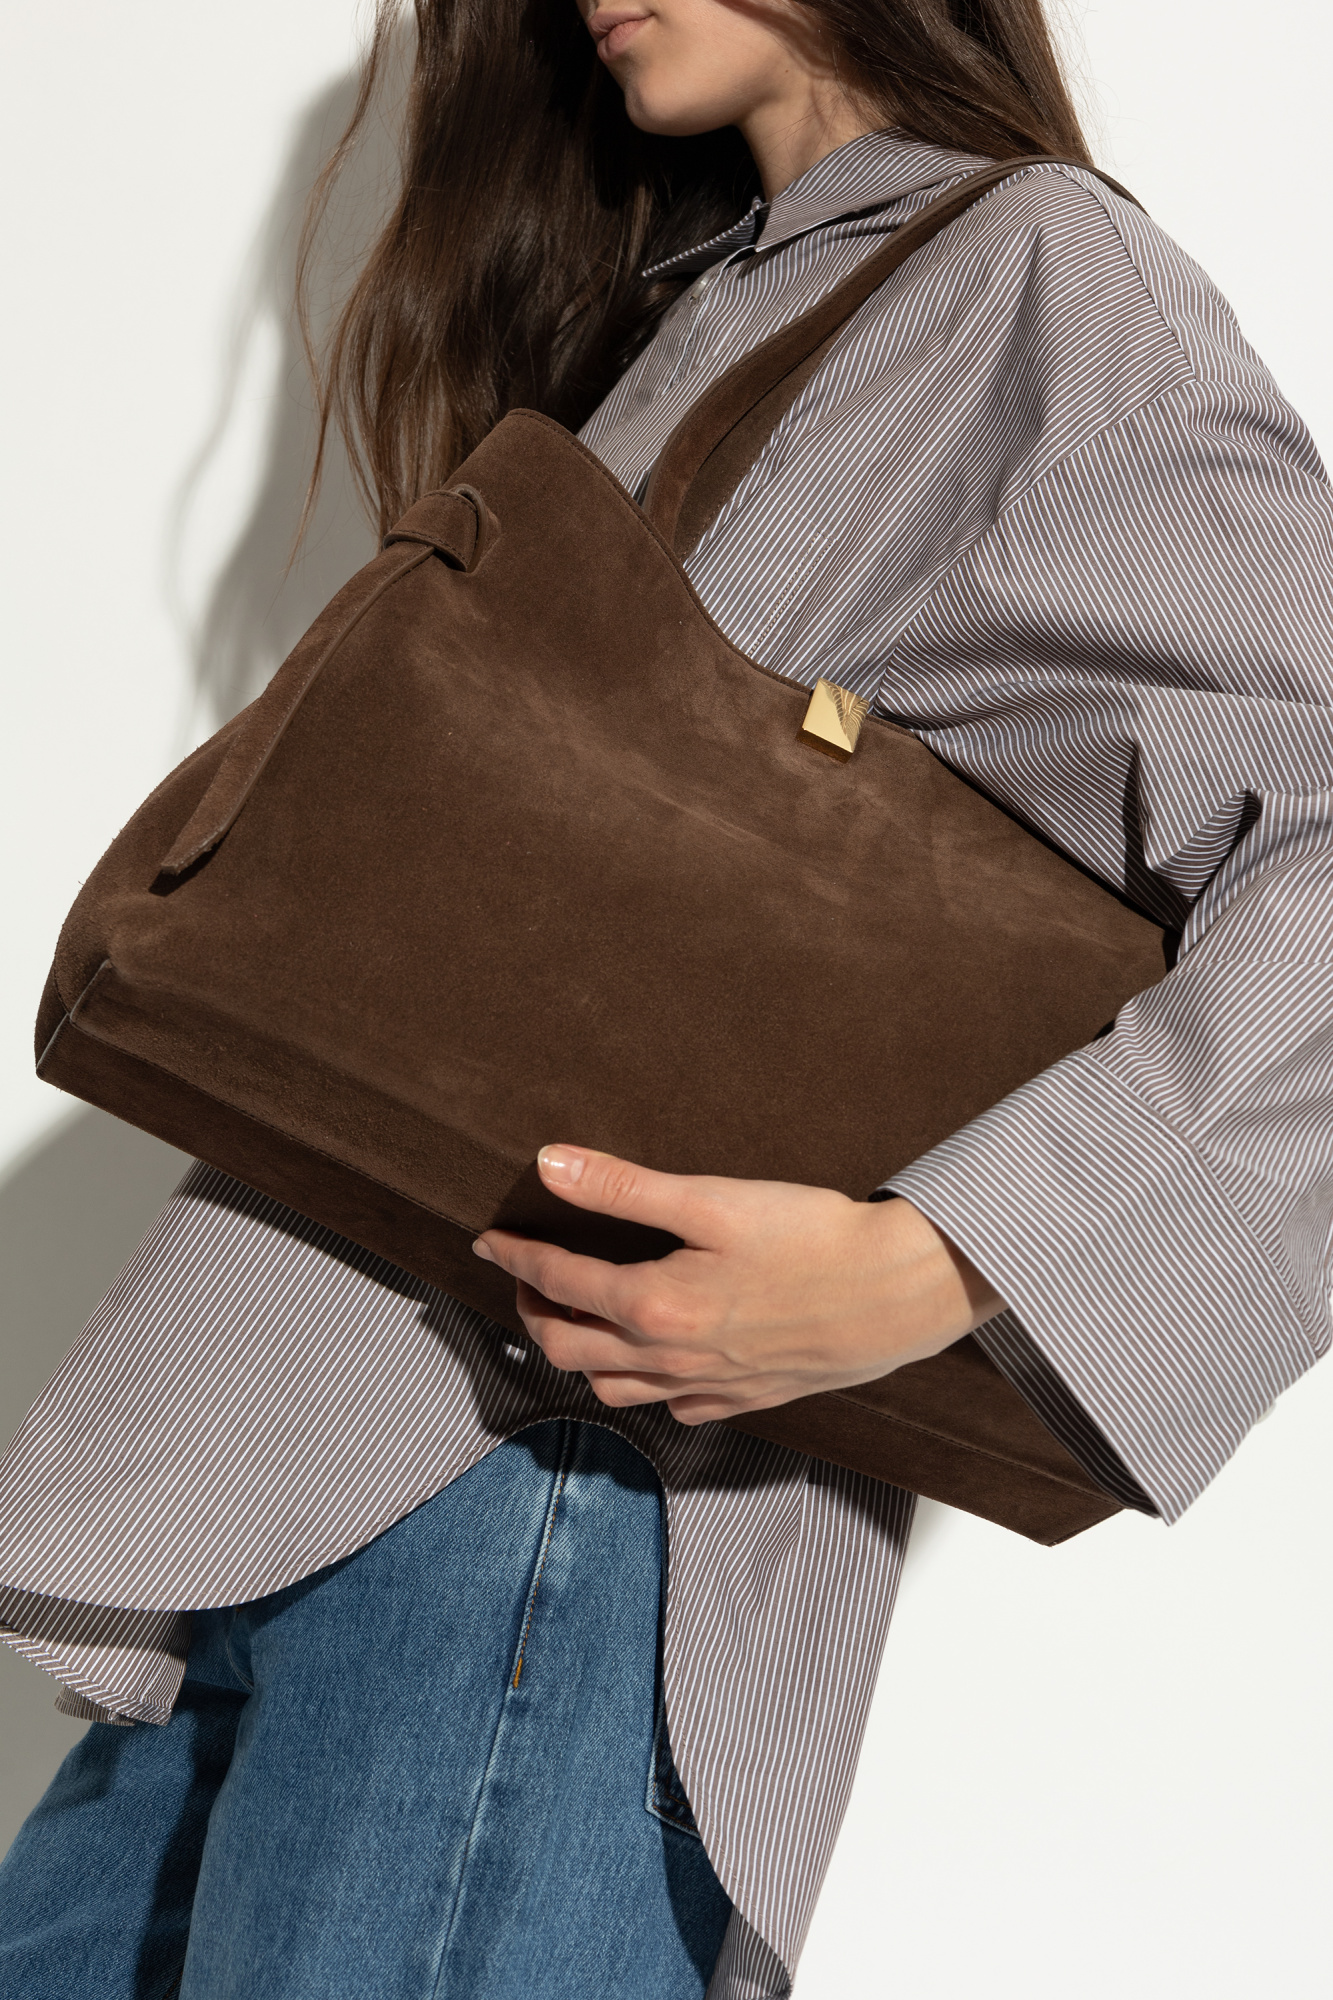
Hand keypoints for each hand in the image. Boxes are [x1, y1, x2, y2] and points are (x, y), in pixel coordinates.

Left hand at [473, 1147, 1003, 1423]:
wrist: (898, 1292)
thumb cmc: (812, 1237)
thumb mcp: (713, 1199)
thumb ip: (623, 1186)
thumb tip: (549, 1165)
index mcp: (652, 1305)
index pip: (557, 1281)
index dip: (516, 1256)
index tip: (490, 1240)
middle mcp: (669, 1358)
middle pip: (568, 1348)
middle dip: (534, 1311)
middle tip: (524, 1279)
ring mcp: (706, 1387)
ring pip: (613, 1389)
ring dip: (578, 1356)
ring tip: (574, 1319)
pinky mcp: (744, 1400)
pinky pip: (670, 1409)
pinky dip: (641, 1387)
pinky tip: (649, 1362)